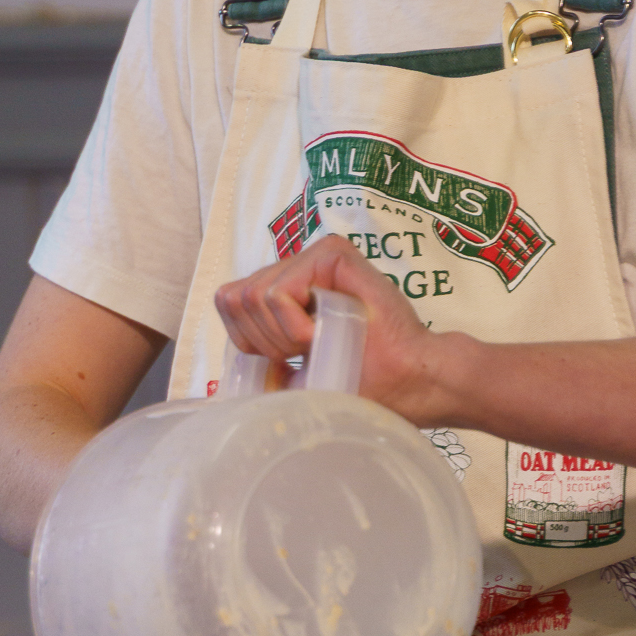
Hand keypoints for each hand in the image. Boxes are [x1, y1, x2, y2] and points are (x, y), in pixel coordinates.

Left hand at [213, 237, 452, 421]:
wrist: (408, 380)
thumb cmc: (362, 382)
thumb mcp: (294, 379)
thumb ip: (261, 363)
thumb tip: (228, 372)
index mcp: (285, 293)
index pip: (227, 302)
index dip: (248, 341)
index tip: (288, 360)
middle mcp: (296, 269)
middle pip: (233, 299)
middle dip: (263, 341)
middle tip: (307, 351)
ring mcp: (313, 258)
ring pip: (251, 296)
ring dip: (282, 336)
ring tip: (321, 340)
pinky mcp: (332, 254)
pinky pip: (276, 293)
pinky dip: (293, 326)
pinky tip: (323, 331)